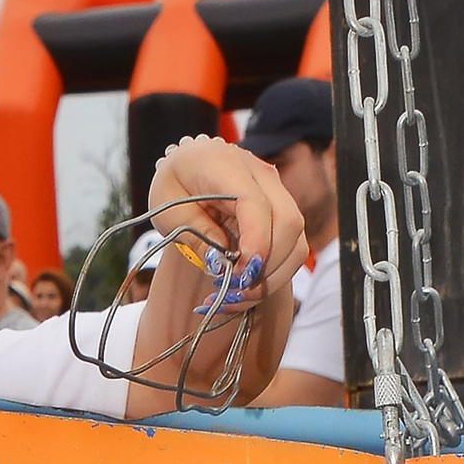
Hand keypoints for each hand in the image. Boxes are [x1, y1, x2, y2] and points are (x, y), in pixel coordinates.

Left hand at [147, 135, 308, 291]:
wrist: (188, 166)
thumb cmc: (175, 184)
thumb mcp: (168, 209)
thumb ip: (195, 233)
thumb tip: (221, 264)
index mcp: (227, 166)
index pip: (256, 204)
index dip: (256, 241)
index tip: (241, 274)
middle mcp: (262, 176)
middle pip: (288, 223)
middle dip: (266, 267)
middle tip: (233, 293)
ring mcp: (277, 194)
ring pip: (296, 242)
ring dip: (271, 278)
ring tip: (235, 298)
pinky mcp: (281, 215)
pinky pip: (290, 250)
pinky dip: (271, 276)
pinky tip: (243, 291)